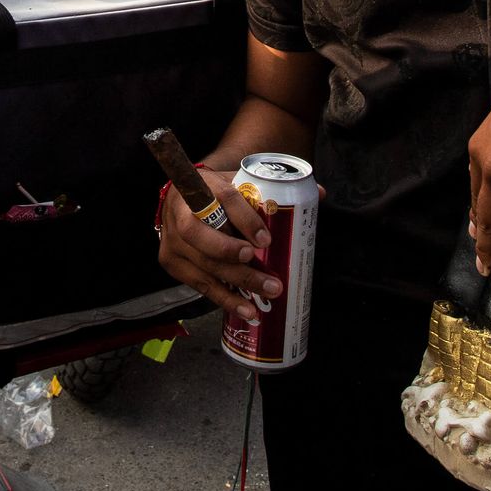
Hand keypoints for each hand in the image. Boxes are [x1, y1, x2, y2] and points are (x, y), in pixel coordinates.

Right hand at [156, 167, 278, 321]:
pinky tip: (245, 309)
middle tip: (271, 279)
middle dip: (240, 262)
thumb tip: (320, 193)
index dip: (246, 219)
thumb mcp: (239, 182)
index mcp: (203, 185)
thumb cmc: (217, 194)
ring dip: (237, 285)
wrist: (179, 199)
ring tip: (265, 296)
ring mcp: (173, 239)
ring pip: (204, 265)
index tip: (266, 240)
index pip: (224, 198)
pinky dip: (224, 298)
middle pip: (206, 238)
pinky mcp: (171, 261)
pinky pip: (200, 283)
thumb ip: (275, 189)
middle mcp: (181, 212)